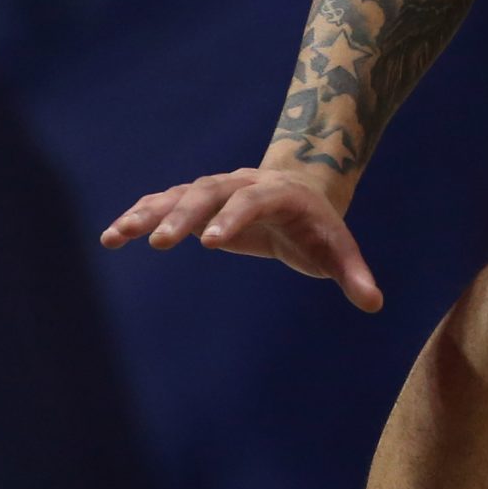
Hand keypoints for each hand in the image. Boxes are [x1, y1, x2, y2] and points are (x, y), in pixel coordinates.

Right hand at [101, 166, 381, 311]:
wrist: (303, 191)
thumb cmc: (320, 227)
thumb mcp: (337, 249)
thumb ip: (353, 274)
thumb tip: (374, 304)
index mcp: (279, 194)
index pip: (255, 200)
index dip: (235, 218)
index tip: (212, 242)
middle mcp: (243, 184)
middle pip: (210, 191)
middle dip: (186, 214)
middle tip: (160, 242)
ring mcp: (217, 190)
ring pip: (180, 194)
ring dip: (150, 213)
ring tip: (117, 235)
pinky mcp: (197, 202)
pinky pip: (164, 203)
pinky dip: (140, 215)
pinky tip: (113, 235)